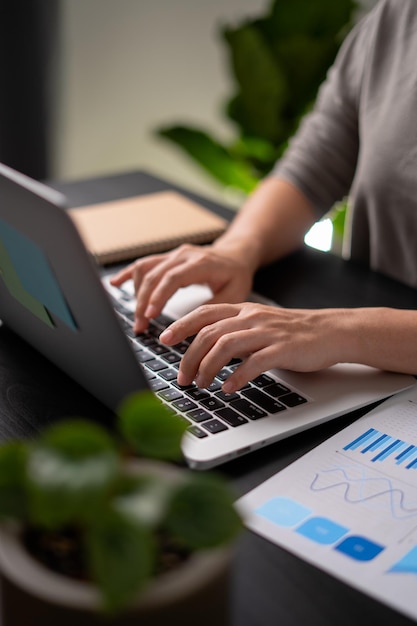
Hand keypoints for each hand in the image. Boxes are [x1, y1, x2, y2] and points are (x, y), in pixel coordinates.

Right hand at [110, 243, 254, 332]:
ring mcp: (173, 254)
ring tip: (137, 317)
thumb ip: (214, 307)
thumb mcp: (234, 294)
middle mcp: (184, 255)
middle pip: (155, 275)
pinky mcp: (167, 258)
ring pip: (146, 269)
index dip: (158, 295)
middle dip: (143, 302)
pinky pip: (144, 263)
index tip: (149, 314)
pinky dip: (128, 274)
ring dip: (136, 293)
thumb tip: (192, 325)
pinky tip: (115, 284)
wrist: (235, 255)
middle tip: (140, 326)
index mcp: (201, 262)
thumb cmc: (236, 275)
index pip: (173, 277)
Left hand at [160, 303, 346, 391]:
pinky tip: (228, 388)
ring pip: (226, 345)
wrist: (331, 331)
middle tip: (183, 377)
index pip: (205, 313)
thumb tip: (205, 349)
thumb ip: (234, 332)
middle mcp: (252, 318)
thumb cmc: (293, 332)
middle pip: (209, 332)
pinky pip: (254, 362)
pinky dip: (237, 376)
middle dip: (190, 356)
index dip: (181, 325)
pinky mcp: (282, 349)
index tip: (164, 339)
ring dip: (208, 367)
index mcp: (244, 310)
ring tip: (202, 385)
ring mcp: (267, 332)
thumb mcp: (259, 325)